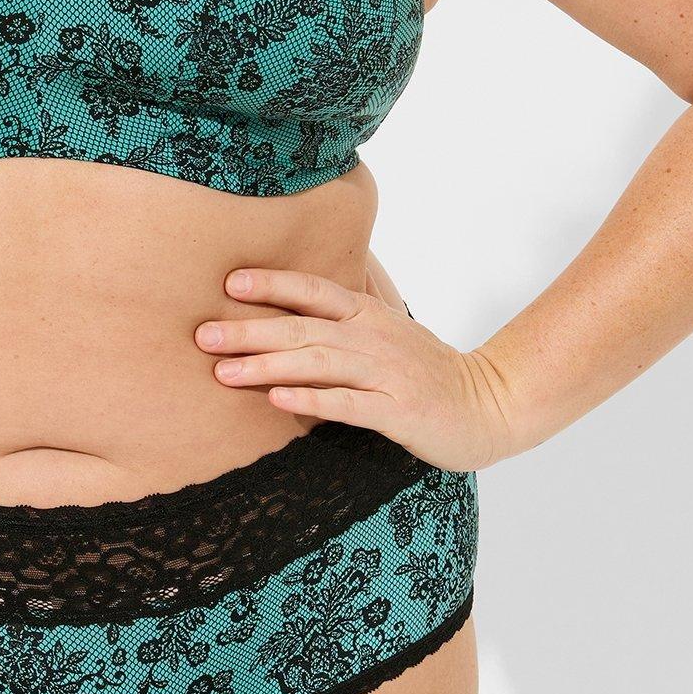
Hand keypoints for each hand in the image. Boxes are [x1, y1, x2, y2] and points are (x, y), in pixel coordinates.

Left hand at [194, 266, 515, 472]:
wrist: (489, 404)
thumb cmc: (427, 370)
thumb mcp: (387, 331)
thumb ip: (347, 316)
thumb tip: (298, 301)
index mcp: (367, 314)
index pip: (312, 290)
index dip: (272, 283)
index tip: (228, 283)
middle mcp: (372, 337)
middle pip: (302, 327)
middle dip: (249, 329)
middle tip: (203, 335)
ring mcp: (385, 373)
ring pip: (317, 363)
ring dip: (267, 365)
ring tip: (224, 372)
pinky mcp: (397, 410)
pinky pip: (347, 403)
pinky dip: (310, 400)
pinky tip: (277, 400)